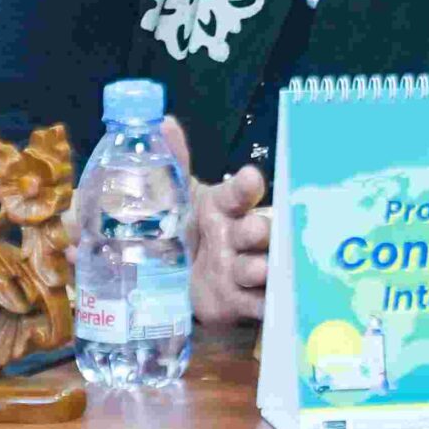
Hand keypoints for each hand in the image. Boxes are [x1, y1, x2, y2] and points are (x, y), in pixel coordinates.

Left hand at [163, 116, 270, 326]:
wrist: (178, 278)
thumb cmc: (184, 226)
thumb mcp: (174, 196)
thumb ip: (170, 162)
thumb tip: (162, 122)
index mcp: (223, 205)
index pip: (239, 191)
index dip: (245, 185)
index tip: (248, 178)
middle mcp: (239, 234)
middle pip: (259, 228)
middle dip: (259, 229)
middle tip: (251, 229)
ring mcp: (245, 269)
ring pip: (262, 266)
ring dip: (260, 268)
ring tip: (255, 270)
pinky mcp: (244, 301)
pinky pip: (261, 304)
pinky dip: (265, 306)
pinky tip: (266, 306)